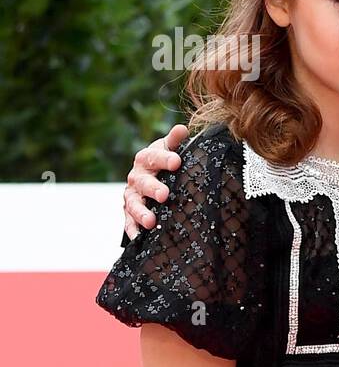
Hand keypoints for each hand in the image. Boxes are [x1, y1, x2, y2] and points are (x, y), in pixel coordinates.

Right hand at [124, 124, 187, 238]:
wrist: (151, 174)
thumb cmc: (165, 161)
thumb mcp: (170, 148)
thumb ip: (175, 141)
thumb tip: (182, 129)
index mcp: (146, 158)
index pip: (154, 157)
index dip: (165, 159)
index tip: (176, 162)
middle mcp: (136, 176)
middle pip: (143, 182)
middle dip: (153, 188)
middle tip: (164, 195)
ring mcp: (132, 195)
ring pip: (133, 203)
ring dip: (141, 212)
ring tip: (151, 221)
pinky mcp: (129, 211)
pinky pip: (128, 221)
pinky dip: (132, 229)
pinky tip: (138, 237)